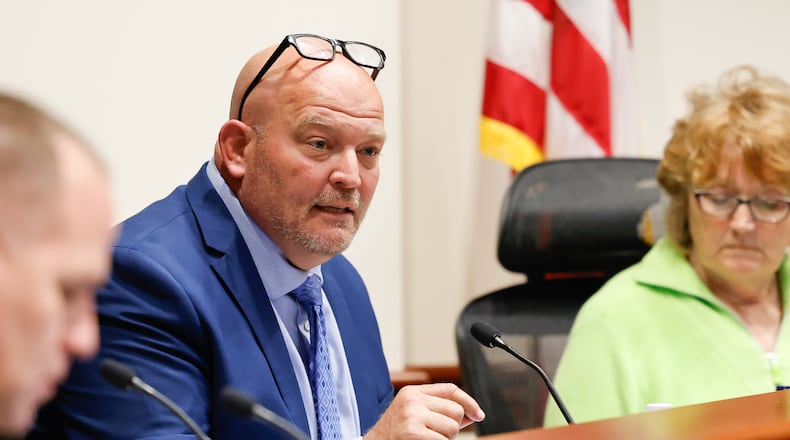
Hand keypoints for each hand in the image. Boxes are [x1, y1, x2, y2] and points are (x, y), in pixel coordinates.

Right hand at [363, 383, 484, 439]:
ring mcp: (413, 417)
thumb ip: (438, 410)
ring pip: (452, 428)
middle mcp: (412, 401)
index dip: (469, 402)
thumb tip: (472, 414)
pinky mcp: (414, 434)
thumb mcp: (412, 415)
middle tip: (435, 435)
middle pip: (455, 410)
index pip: (450, 390)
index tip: (478, 415)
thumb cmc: (394, 435)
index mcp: (412, 393)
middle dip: (452, 427)